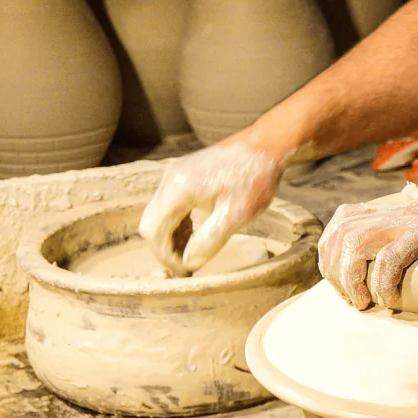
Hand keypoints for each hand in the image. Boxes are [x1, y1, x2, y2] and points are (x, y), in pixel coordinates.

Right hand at [139, 144, 283, 274]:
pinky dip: (179, 224)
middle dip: (166, 248)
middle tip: (189, 267)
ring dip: (172, 237)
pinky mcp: (185, 176)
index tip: (186, 271)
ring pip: (160, 215)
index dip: (165, 256)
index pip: (152, 231)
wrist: (266, 146)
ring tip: (194, 254)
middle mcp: (170, 180)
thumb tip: (189, 263)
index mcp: (178, 188)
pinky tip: (197, 235)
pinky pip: (171, 206)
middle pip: (151, 223)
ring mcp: (175, 176)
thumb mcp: (236, 215)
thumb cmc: (255, 178)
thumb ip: (210, 240)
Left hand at [319, 187, 417, 309]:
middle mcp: (393, 212)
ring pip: (355, 243)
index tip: (340, 283)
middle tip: (351, 298)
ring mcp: (408, 221)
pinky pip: (391, 258)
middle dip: (334, 270)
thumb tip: (398, 224)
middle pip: (339, 233)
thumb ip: (409, 223)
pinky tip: (389, 299)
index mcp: (390, 210)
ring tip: (365, 302)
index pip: (340, 222)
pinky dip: (383, 281)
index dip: (329, 253)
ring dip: (352, 278)